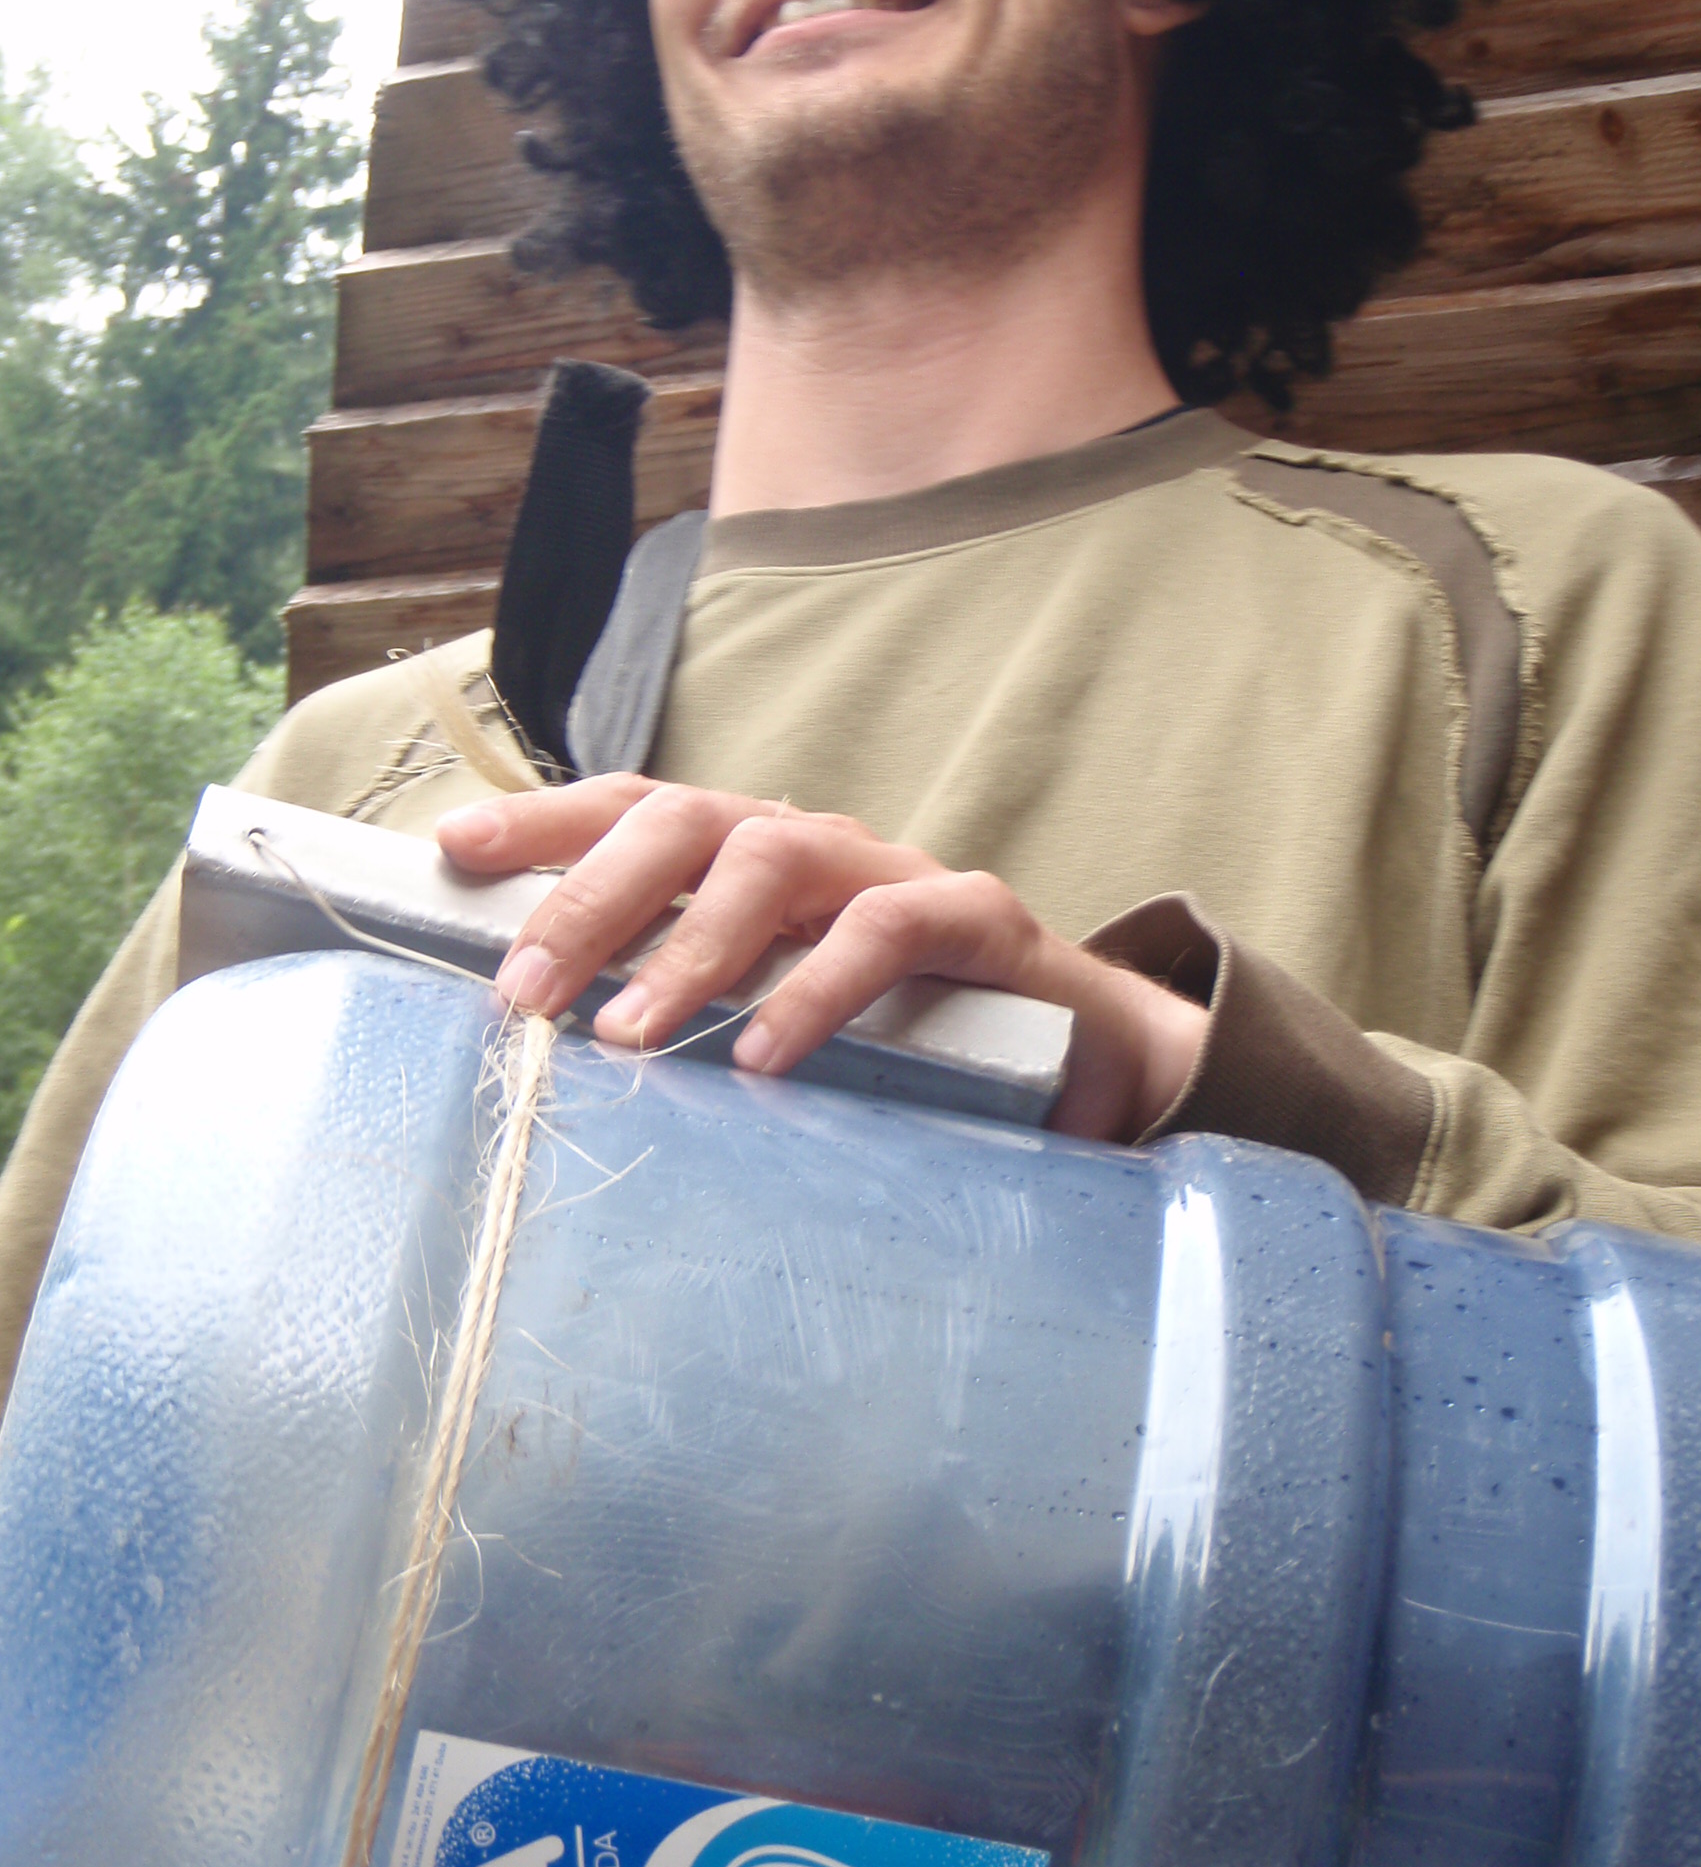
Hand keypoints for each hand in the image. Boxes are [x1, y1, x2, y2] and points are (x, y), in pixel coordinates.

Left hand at [435, 777, 1205, 1143]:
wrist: (1082, 1054)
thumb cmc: (904, 1038)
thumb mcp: (776, 1015)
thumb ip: (690, 1008)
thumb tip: (543, 1050)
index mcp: (755, 855)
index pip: (636, 809)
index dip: (545, 821)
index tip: (452, 850)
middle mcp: (816, 846)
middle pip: (687, 818)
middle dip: (594, 894)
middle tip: (527, 992)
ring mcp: (897, 872)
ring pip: (776, 859)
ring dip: (691, 945)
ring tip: (629, 1036)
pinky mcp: (980, 920)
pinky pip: (891, 930)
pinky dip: (819, 988)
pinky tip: (765, 1058)